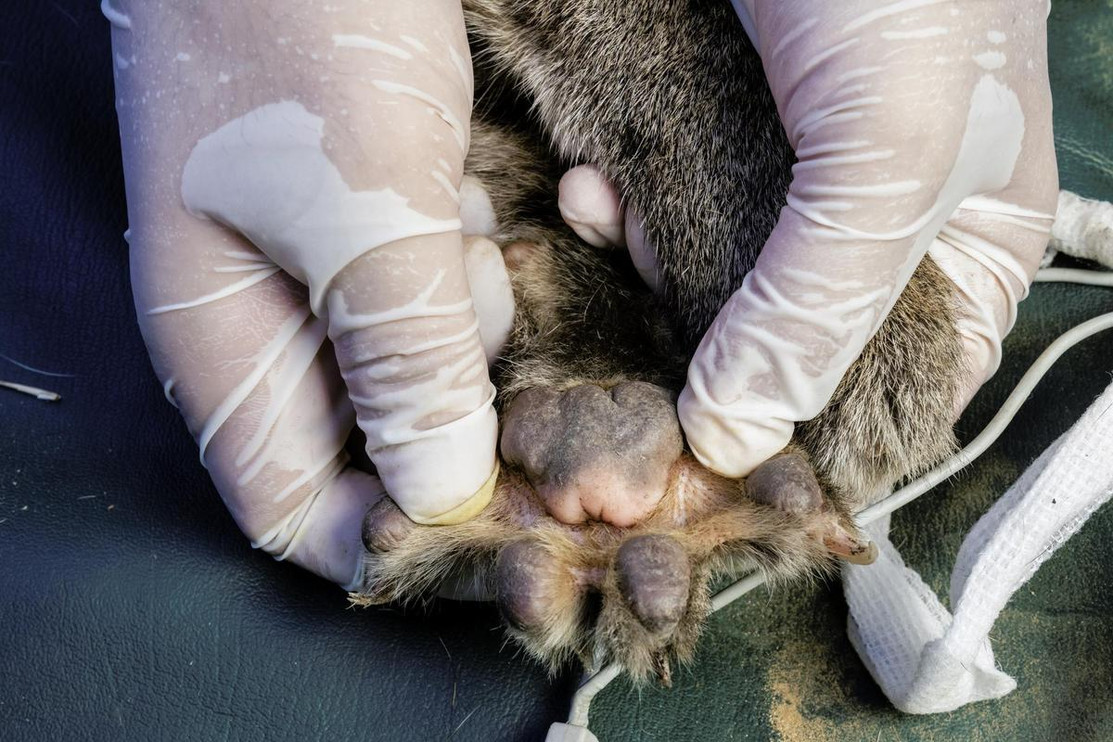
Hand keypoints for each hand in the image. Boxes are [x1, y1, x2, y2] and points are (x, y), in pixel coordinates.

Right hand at [108, 0, 511, 587]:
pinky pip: (438, 292)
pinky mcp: (377, 220)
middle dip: (459, 442)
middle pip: (370, 450)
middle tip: (546, 410)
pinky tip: (466, 197)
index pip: (294, 513)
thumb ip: (399, 354)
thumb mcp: (359, 200)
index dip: (390, 544)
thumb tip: (441, 489)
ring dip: (470, 339)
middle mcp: (275, 323)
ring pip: (418, 370)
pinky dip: (472, 270)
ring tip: (467, 239)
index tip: (497, 536)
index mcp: (227, 342)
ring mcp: (327, 268)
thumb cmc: (294, 23)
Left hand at [562, 1, 1058, 479]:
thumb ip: (823, 296)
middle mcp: (869, 226)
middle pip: (780, 345)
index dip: (816, 427)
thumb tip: (736, 431)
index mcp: (959, 244)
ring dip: (645, 272)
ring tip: (615, 224)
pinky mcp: (702, 139)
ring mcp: (779, 184)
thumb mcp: (896, 145)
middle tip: (655, 334)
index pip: (899, 388)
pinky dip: (617, 216)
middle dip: (707, 346)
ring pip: (703, 288)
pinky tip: (597, 193)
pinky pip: (653, 215)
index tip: (727, 449)